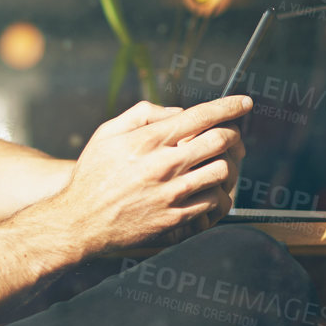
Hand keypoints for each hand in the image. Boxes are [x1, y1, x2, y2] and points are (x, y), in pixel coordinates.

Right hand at [46, 95, 250, 251]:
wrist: (80, 222)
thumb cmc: (92, 175)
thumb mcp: (107, 134)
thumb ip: (143, 115)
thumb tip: (178, 112)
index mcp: (148, 139)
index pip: (200, 115)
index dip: (229, 106)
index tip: (245, 103)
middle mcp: (163, 164)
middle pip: (220, 140)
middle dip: (234, 134)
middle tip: (234, 135)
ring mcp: (171, 193)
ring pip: (222, 171)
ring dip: (228, 165)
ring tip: (222, 164)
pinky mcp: (176, 218)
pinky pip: (214, 202)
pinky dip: (219, 193)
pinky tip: (210, 190)